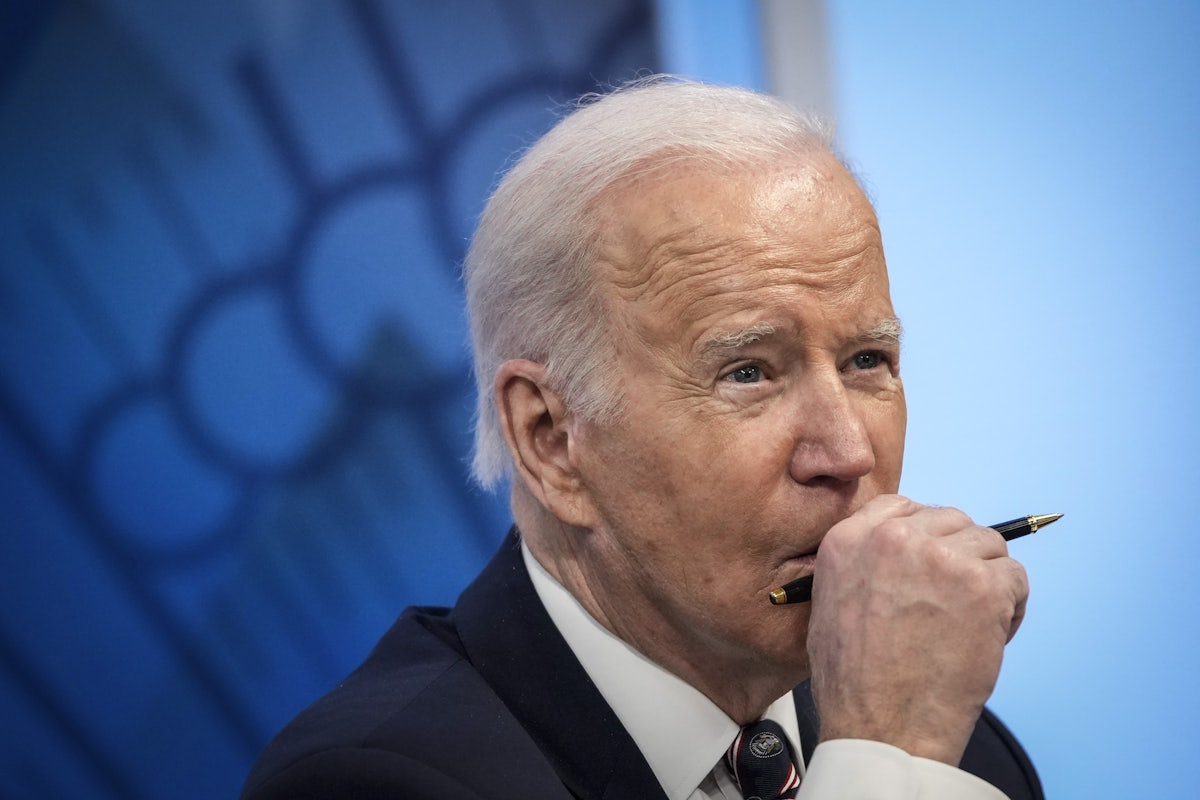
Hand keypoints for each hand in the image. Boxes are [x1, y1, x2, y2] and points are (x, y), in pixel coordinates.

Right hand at [805, 494, 1028, 764]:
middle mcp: (894, 538)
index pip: (901, 506)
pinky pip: (1015, 578)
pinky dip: (1012, 606)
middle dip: (959, 555)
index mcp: (850, 539)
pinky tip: (989, 635)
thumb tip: (900, 552)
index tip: (932, 559)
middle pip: (951, 520)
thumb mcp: (829, 602)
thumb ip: (861, 563)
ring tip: (971, 621)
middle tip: (954, 599)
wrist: (882, 723)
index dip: (924, 533)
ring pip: (988, 545)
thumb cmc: (855, 680)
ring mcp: (941, 559)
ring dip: (987, 579)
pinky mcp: (982, 585)